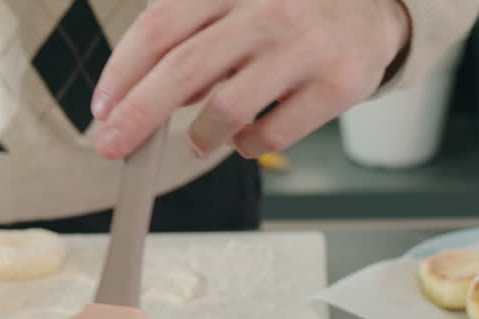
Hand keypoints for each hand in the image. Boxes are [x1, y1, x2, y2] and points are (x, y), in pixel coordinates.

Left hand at [92, 0, 408, 159]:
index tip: (101, 107)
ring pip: (227, 107)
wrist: (377, 8)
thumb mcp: (240, 4)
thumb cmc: (291, 11)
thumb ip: (192, 39)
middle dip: (138, 114)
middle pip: (184, 67)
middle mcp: (269, 8)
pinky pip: (273, 133)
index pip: (161, 25)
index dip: (122, 70)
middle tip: (113, 144)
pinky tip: (246, 136)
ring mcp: (306, 47)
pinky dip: (247, 144)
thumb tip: (138, 96)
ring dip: (198, 135)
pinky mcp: (339, 85)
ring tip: (196, 139)